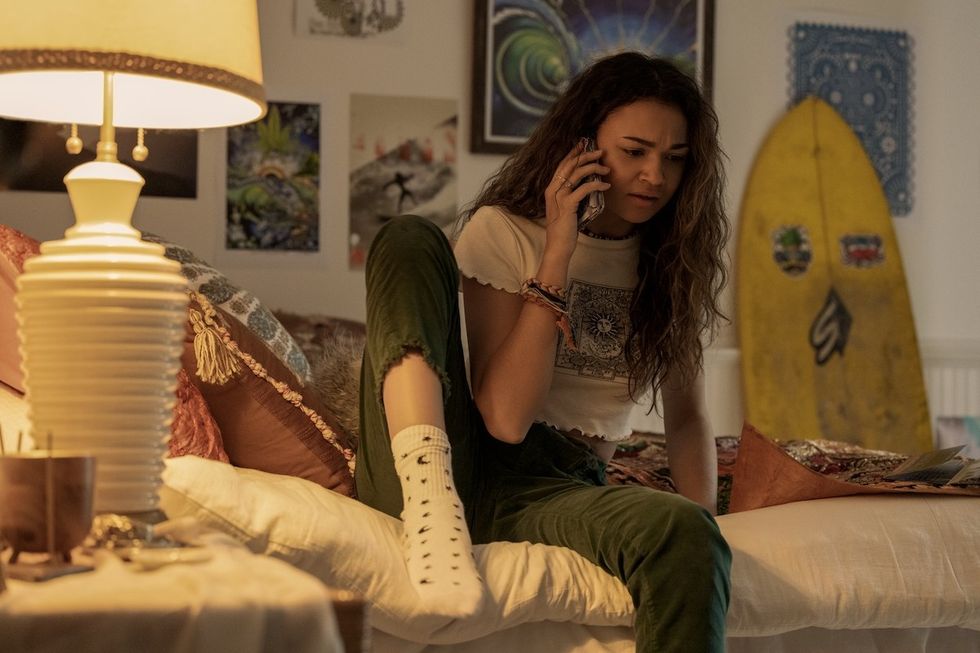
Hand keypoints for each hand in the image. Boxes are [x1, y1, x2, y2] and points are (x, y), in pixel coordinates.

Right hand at [544, 140, 609, 258]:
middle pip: (570, 165)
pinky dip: (596, 185)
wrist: (558, 246)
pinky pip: (584, 189)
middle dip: (586, 155)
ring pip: (577, 173)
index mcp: (551, 189)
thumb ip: (571, 195)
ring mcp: (559, 197)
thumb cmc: (564, 229)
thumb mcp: (566, 208)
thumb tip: (586, 184)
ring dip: (594, 168)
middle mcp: (553, 190)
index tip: (584, 144)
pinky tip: (606, 185)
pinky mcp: (567, 205)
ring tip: (606, 169)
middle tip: (600, 151)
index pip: (562, 165)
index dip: (573, 153)